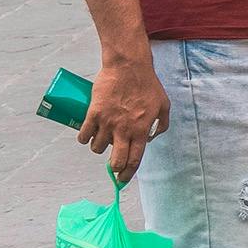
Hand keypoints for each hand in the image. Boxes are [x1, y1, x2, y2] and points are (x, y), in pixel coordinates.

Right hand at [80, 49, 166, 184]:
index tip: (123, 179)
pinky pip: (83, 134)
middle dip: (113, 168)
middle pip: (115, 160)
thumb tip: (149, 139)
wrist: (128, 67)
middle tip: (112, 167)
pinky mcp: (93, 113)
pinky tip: (87, 135)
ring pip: (97, 148)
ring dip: (99, 148)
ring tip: (103, 140)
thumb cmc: (148, 85)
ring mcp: (107, 122)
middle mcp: (123, 130)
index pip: (134, 159)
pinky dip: (84, 138)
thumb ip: (160, 125)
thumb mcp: (163, 106)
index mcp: (141, 130)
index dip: (128, 173)